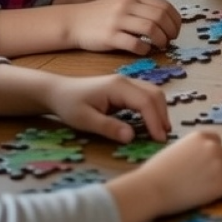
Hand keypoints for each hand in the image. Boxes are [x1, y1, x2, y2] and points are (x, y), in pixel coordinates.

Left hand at [45, 74, 172, 142]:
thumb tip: (131, 137)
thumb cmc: (69, 105)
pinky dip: (153, 108)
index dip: (155, 121)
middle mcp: (126, 81)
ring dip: (160, 111)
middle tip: (164, 138)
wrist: (57, 91)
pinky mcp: (125, 88)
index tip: (159, 140)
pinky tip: (151, 122)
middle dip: (162, 115)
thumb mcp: (84, 120)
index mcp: (118, 87)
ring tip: (161, 131)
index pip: (145, 102)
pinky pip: (146, 95)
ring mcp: (127, 83)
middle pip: (154, 94)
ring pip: (153, 93)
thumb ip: (108, 127)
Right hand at [67, 0, 182, 53]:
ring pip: (151, 29)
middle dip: (171, 31)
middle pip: (161, 18)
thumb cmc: (102, 15)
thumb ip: (143, 7)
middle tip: (170, 40)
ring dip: (161, 41)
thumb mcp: (124, 3)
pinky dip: (145, 49)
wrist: (74, 22)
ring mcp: (118, 20)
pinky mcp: (110, 37)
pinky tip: (144, 51)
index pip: (165, 6)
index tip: (175, 31)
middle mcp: (127, 6)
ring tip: (160, 46)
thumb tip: (168, 20)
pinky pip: (135, 44)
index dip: (175, 20)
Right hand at [109, 131, 221, 221]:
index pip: (217, 141)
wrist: (151, 188)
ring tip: (213, 186)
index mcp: (200, 137)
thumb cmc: (155, 171)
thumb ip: (192, 150)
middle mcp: (213, 147)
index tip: (205, 164)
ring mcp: (219, 165)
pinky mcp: (221, 184)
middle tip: (209, 178)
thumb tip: (199, 159)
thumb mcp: (175, 150)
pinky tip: (216, 195)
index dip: (213, 153)